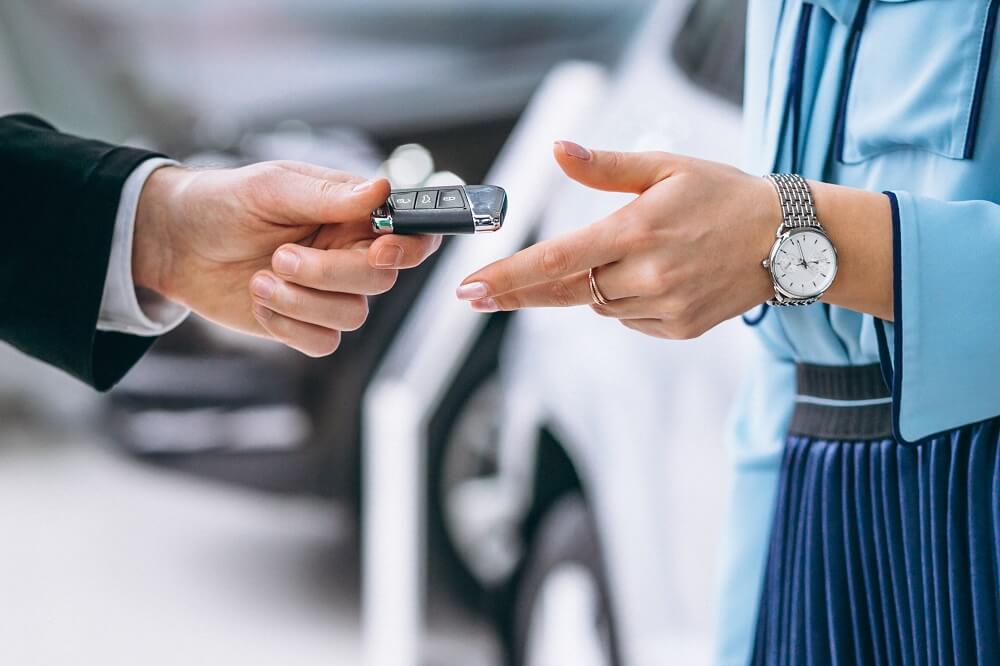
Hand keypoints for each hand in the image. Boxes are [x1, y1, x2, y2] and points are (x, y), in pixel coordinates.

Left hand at [134, 161, 440, 355]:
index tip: (381, 249)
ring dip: (302, 302)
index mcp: (353, 216)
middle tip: (281, 257)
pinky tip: (260, 300)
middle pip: (381, 280)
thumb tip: (381, 189)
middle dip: (331, 274)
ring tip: (261, 279)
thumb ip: (329, 195)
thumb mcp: (273, 187)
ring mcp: (328, 293)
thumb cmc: (225, 203)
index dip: (409, 248)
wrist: (174, 243)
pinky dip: (289, 326)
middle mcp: (349, 255)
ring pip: (352, 316)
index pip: (410, 234)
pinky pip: (324, 343)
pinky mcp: (304, 324)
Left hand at [455, 142, 777, 338]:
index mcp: (635, 231)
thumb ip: (606, 166)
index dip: (508, 277)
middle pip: (567, 289)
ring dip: (596, 285)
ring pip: (600, 304)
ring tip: (639, 256)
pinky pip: (628, 319)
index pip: (556, 260)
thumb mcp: (666, 167)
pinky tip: (657, 277)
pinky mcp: (679, 329)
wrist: (789, 240)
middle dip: (525, 289)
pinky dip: (626, 301)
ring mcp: (665, 308)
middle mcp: (647, 276)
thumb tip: (556, 150)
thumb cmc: (723, 195)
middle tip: (480, 294)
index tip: (469, 290)